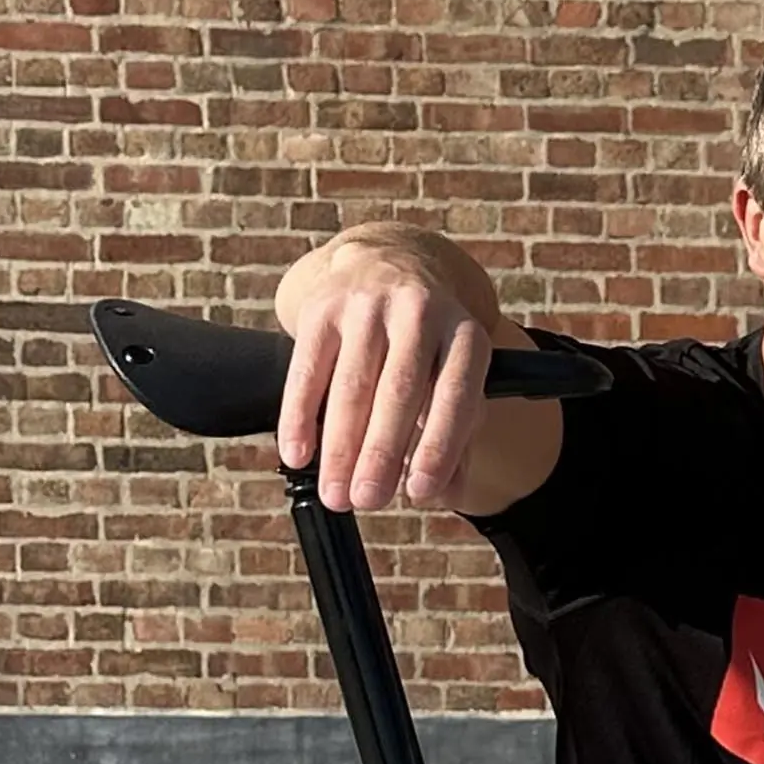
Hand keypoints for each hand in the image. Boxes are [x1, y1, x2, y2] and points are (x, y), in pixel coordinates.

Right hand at [274, 226, 497, 510]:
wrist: (390, 264)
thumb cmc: (428, 343)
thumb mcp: (454, 376)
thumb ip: (457, 435)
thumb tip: (444, 493)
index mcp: (464, 334)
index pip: (455, 395)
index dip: (438, 446)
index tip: (419, 492)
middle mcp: (419, 311)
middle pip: (399, 391)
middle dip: (381, 452)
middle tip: (367, 500)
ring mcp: (368, 305)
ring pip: (352, 385)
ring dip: (340, 446)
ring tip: (336, 493)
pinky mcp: (322, 308)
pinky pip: (308, 370)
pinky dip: (300, 416)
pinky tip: (298, 453)